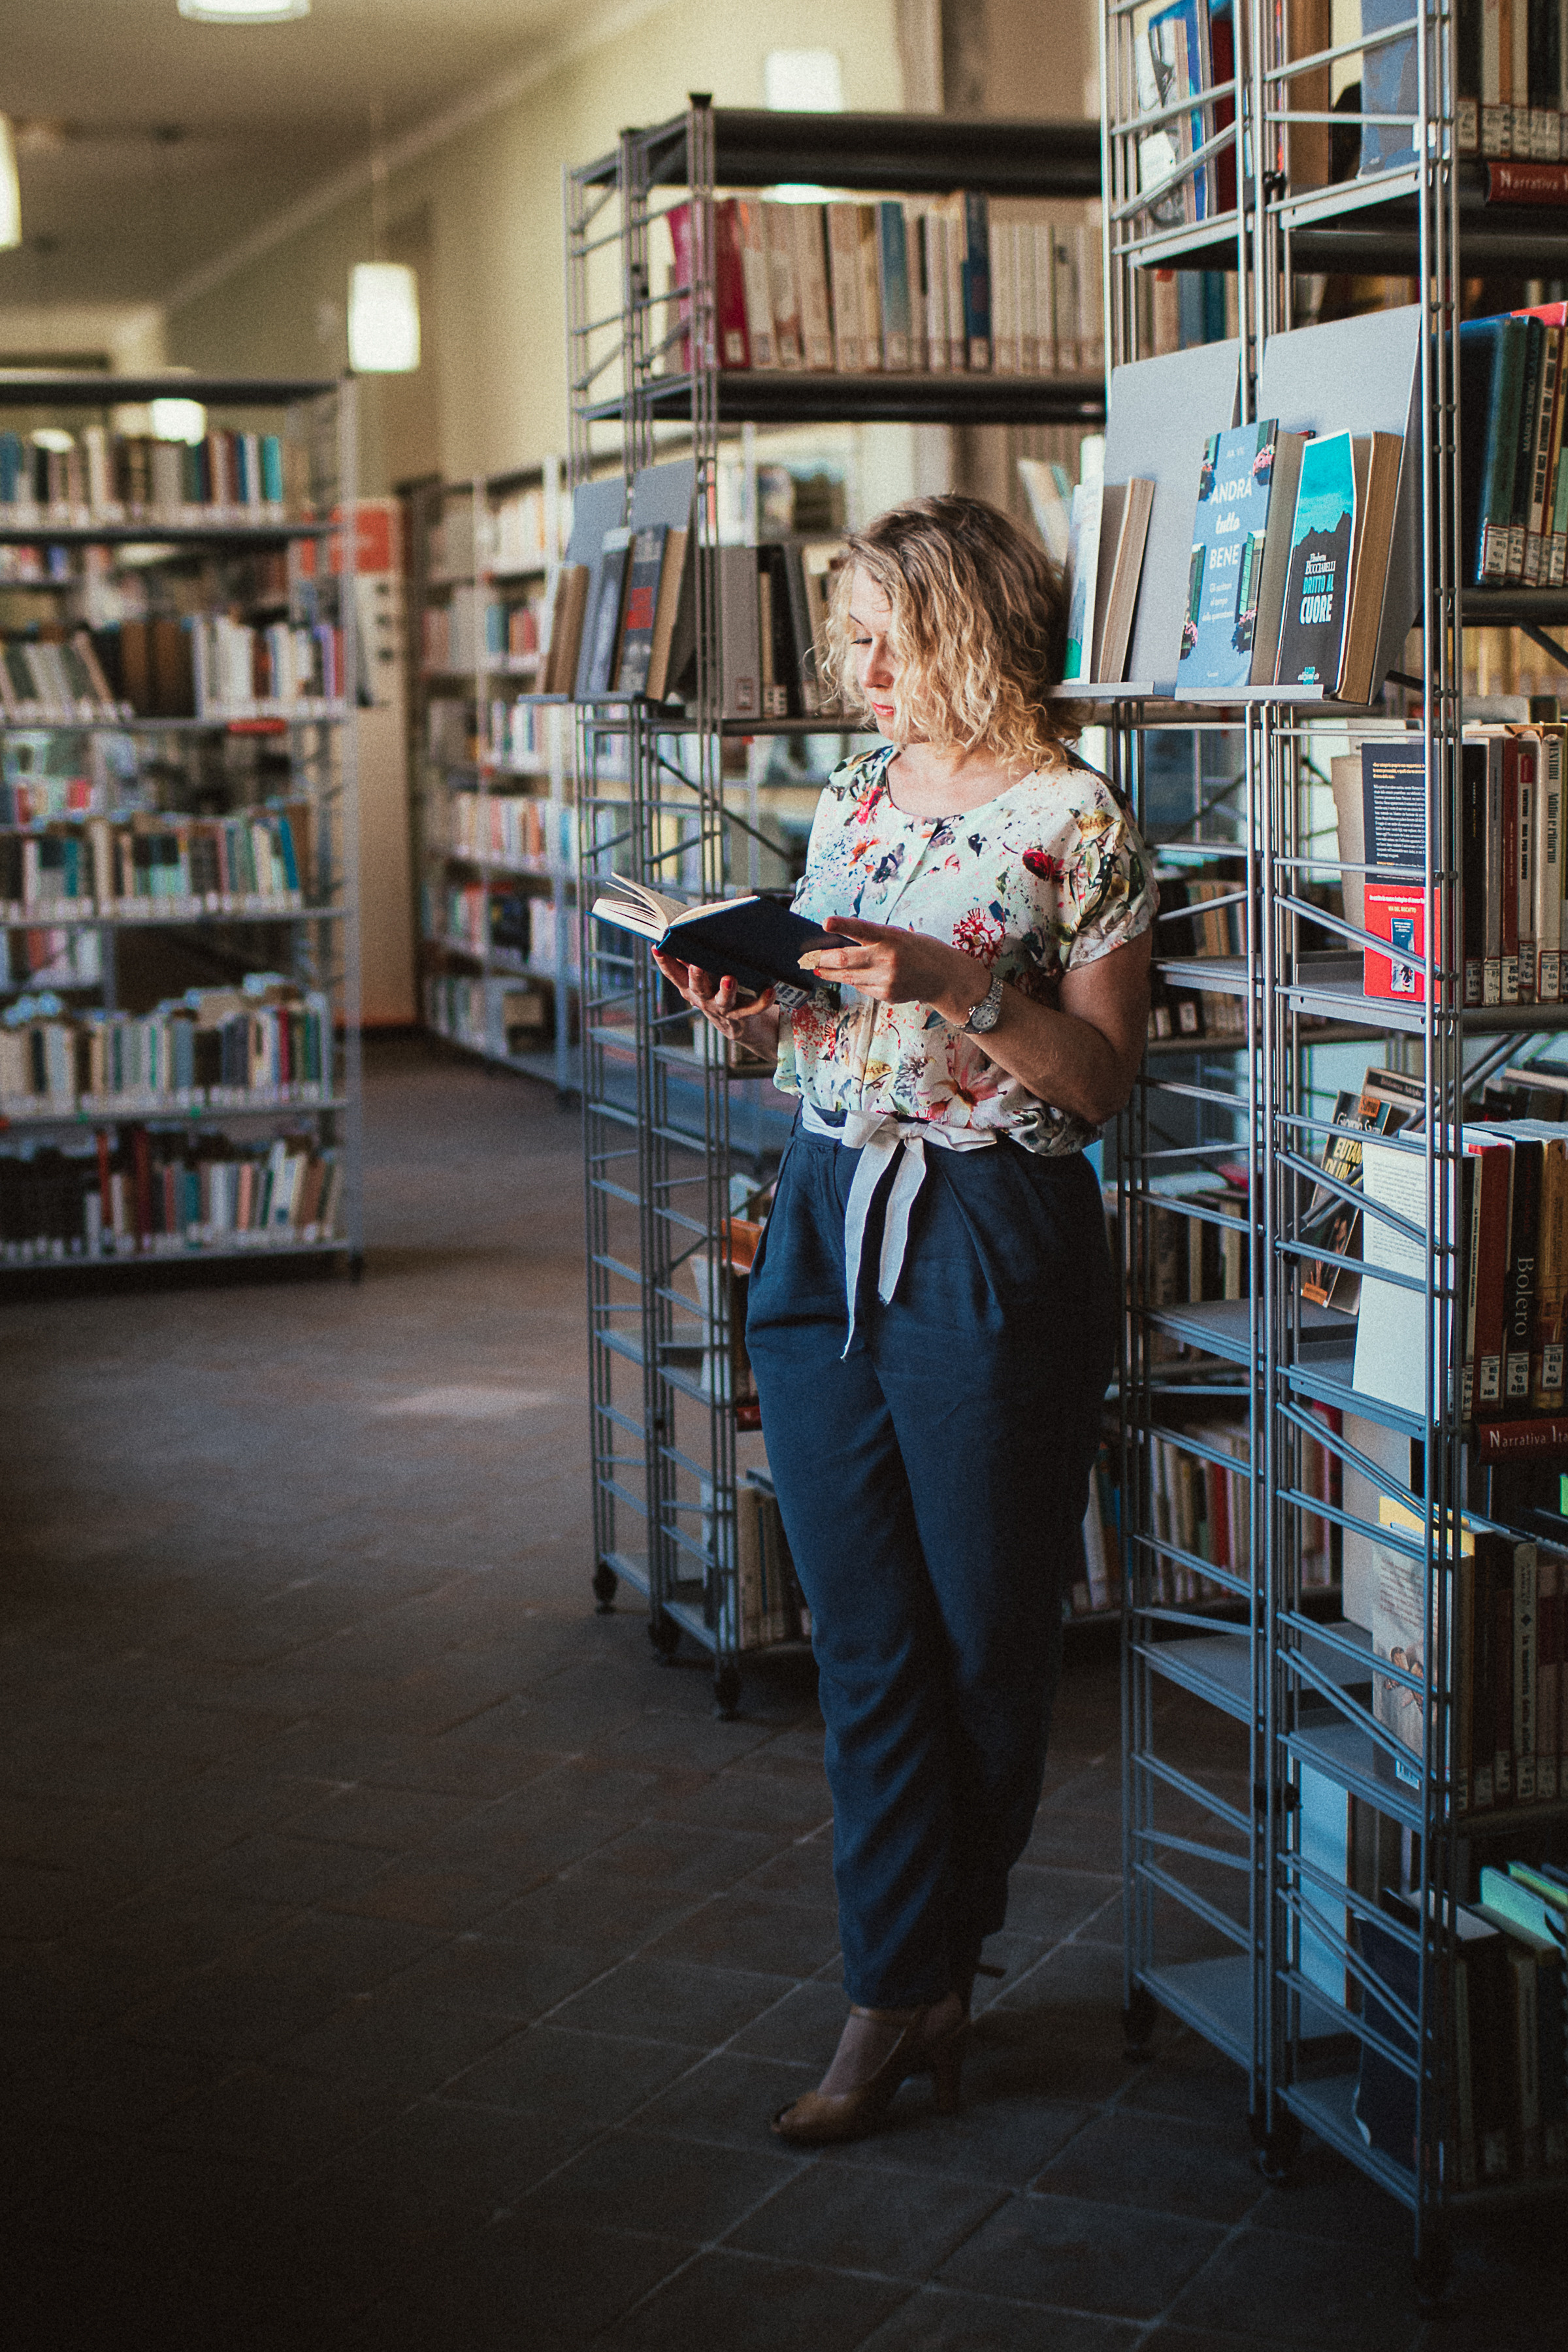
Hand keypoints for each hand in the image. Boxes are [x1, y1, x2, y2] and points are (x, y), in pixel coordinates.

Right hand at [653, 951, 775, 1041]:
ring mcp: (722, 1008)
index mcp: (689, 986)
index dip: (664, 962)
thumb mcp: (703, 975)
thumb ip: (694, 958)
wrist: (735, 1023)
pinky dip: (762, 1000)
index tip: (658, 946)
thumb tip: (687, 929)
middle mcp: (703, 998)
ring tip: (730, 978)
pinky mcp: (741, 1014)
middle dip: (696, 976)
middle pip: (697, 987)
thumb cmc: (716, 988)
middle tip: (697, 964)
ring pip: (724, 1000)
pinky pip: (753, 1009)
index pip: (673, 974)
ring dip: (726, 989)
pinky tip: (770, 989)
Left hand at [808, 916, 992, 1024]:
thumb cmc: (921, 951)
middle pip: (845, 959)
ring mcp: (886, 979)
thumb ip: (874, 938)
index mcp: (892, 937)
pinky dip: (854, 981)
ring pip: (848, 976)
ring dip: (830, 973)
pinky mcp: (886, 994)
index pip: (863, 929)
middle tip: (807, 957)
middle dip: (822, 958)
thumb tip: (842, 941)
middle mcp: (887, 958)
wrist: (945, 978)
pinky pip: (861, 987)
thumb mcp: (900, 936)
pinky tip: (854, 977)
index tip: (825, 922)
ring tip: (817, 969)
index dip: (842, 925)